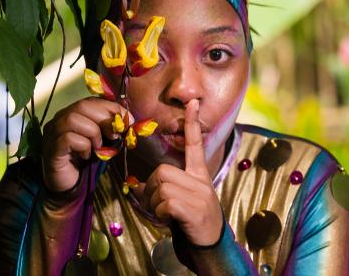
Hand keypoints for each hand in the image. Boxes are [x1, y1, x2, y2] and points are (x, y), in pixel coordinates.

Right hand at [41, 97, 128, 192]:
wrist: (70, 185)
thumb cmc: (86, 160)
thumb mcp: (103, 139)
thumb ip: (110, 127)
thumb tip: (128, 119)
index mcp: (72, 113)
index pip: (92, 101)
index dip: (112, 107)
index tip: (128, 120)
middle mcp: (60, 119)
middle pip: (82, 106)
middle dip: (104, 119)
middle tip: (114, 135)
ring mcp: (53, 133)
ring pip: (73, 119)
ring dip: (93, 132)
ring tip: (98, 147)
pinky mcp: (52, 148)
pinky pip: (68, 138)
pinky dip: (83, 145)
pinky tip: (86, 156)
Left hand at [142, 99, 222, 245]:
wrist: (211, 246)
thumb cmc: (192, 223)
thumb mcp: (182, 201)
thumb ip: (165, 188)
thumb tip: (138, 185)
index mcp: (199, 175)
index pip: (196, 144)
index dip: (192, 123)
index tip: (192, 102)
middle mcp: (201, 181)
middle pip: (162, 170)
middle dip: (152, 188)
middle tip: (160, 205)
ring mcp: (199, 195)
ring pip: (161, 186)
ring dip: (155, 203)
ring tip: (167, 215)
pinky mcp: (194, 209)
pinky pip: (164, 202)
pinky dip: (161, 213)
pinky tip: (171, 221)